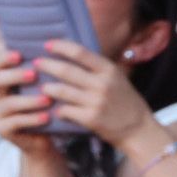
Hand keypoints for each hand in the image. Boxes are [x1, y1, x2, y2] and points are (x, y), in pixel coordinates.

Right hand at [0, 49, 58, 157]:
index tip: (20, 54)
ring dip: (28, 100)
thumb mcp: (45, 88)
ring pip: (7, 103)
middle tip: (34, 74)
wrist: (47, 139)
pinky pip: (13, 123)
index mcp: (5, 79)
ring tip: (47, 99)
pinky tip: (47, 117)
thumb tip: (56, 46)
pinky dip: (31, 119)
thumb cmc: (48, 108)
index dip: (4, 57)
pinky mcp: (2, 129)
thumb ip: (44, 70)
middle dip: (15, 75)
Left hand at [33, 41, 158, 153]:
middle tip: (36, 64)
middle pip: (66, 70)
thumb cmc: (127, 103)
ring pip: (62, 90)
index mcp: (109, 70)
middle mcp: (102, 84)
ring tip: (43, 87)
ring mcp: (96, 102)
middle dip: (46, 65)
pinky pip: (66, 110)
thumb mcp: (117, 79)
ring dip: (48, 88)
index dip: (60, 46)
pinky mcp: (91, 119)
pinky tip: (55, 109)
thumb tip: (71, 55)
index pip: (79, 52)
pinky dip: (58, 109)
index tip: (47, 45)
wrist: (140, 131)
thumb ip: (98, 68)